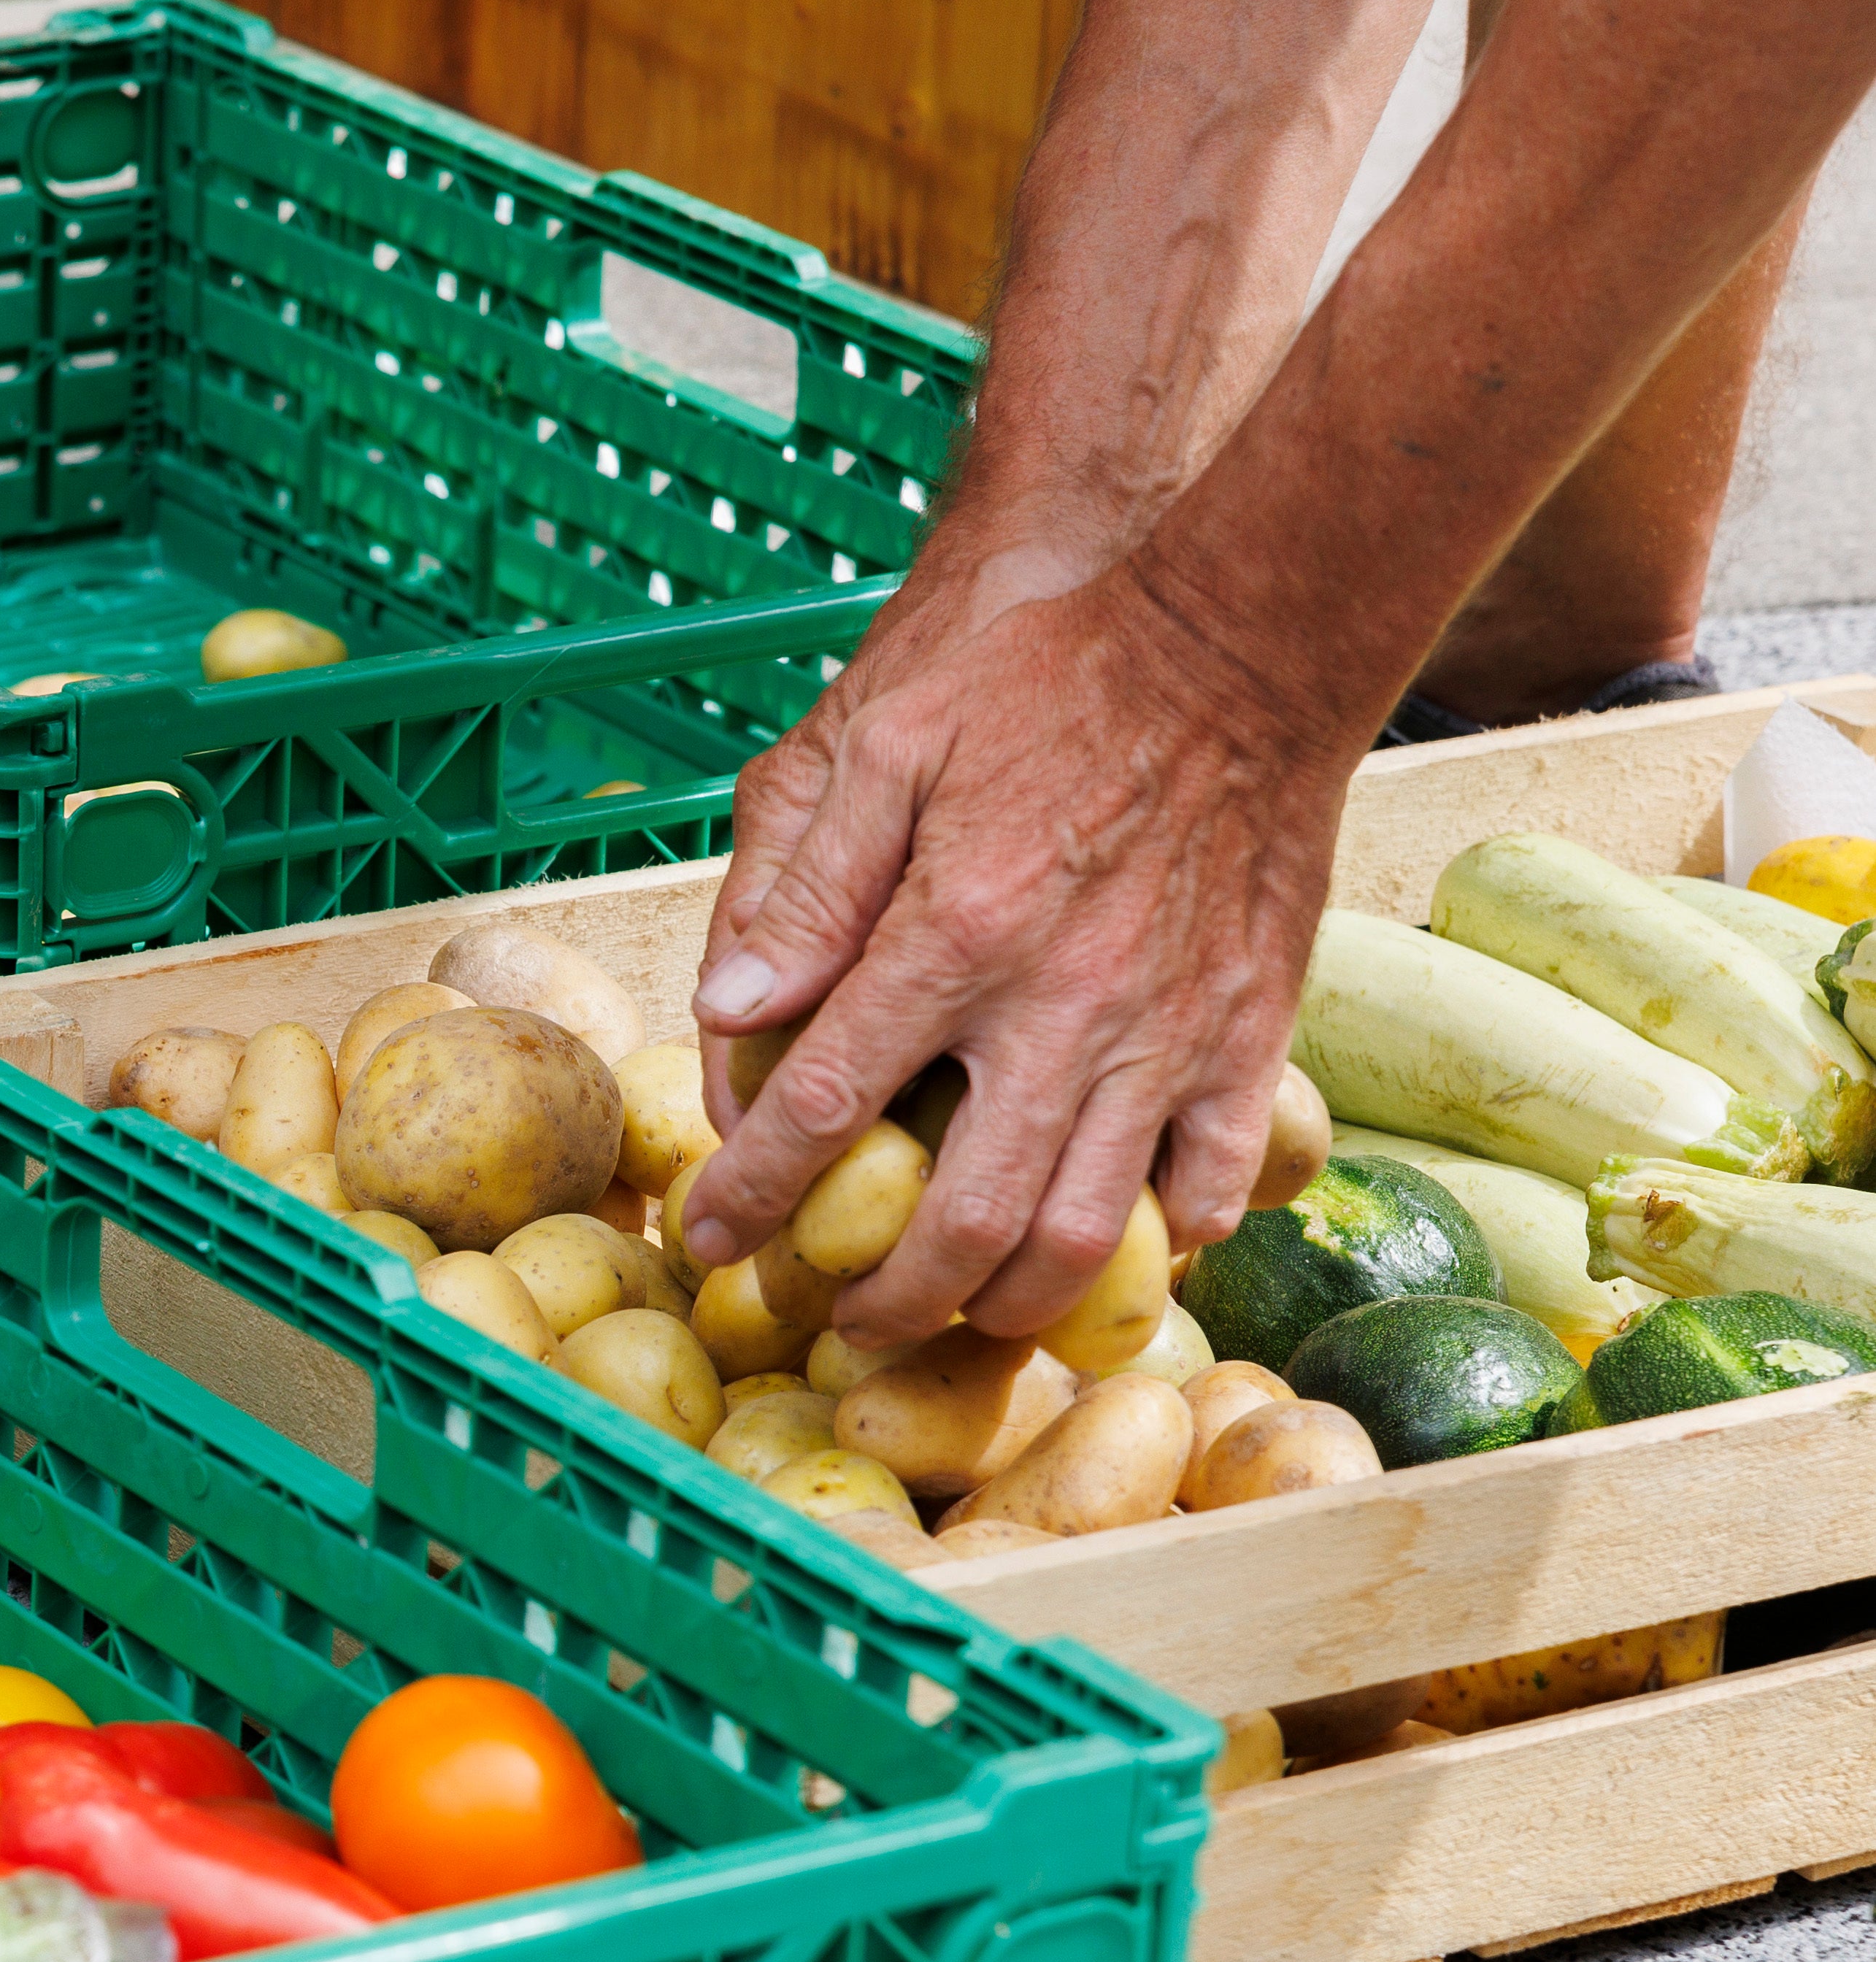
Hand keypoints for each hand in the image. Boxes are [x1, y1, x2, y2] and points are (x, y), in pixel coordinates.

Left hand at [676, 559, 1352, 1346]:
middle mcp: (1061, 1009)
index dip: (754, 1193)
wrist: (1242, 640)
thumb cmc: (1047, 678)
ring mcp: (1166, 1033)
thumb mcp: (890, 742)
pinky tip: (1103, 1244)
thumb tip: (729, 1010)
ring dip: (1008, 1304)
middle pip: (961, 1220)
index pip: (822, 1108)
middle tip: (843, 1322)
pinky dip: (1159, 1240)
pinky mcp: (1249, 1032)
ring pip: (1084, 1234)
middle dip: (887, 1299)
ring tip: (955, 1314)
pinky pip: (1209, 1180)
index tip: (712, 1241)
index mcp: (954, 938)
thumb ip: (807, 885)